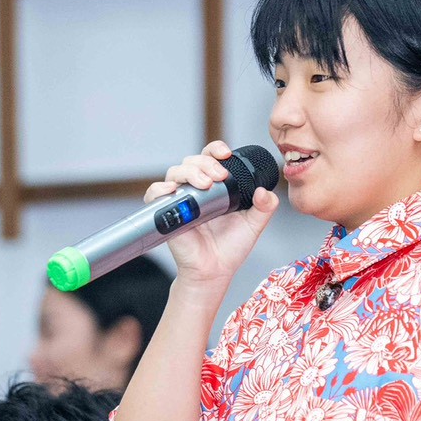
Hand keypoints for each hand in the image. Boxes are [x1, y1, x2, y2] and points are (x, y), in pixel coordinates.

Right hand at [146, 141, 277, 288]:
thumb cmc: (230, 247)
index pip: (211, 158)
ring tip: (205, 184)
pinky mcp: (166, 213)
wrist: (214, 270)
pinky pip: (154, 194)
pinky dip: (159, 189)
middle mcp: (195, 189)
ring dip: (189, 172)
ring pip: (175, 172)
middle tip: (220, 176)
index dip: (216, 149)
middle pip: (192, 161)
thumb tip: (266, 192)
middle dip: (205, 162)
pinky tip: (172, 191)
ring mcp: (180, 200)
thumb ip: (265, 207)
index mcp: (215, 187)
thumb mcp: (253, 225)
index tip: (226, 154)